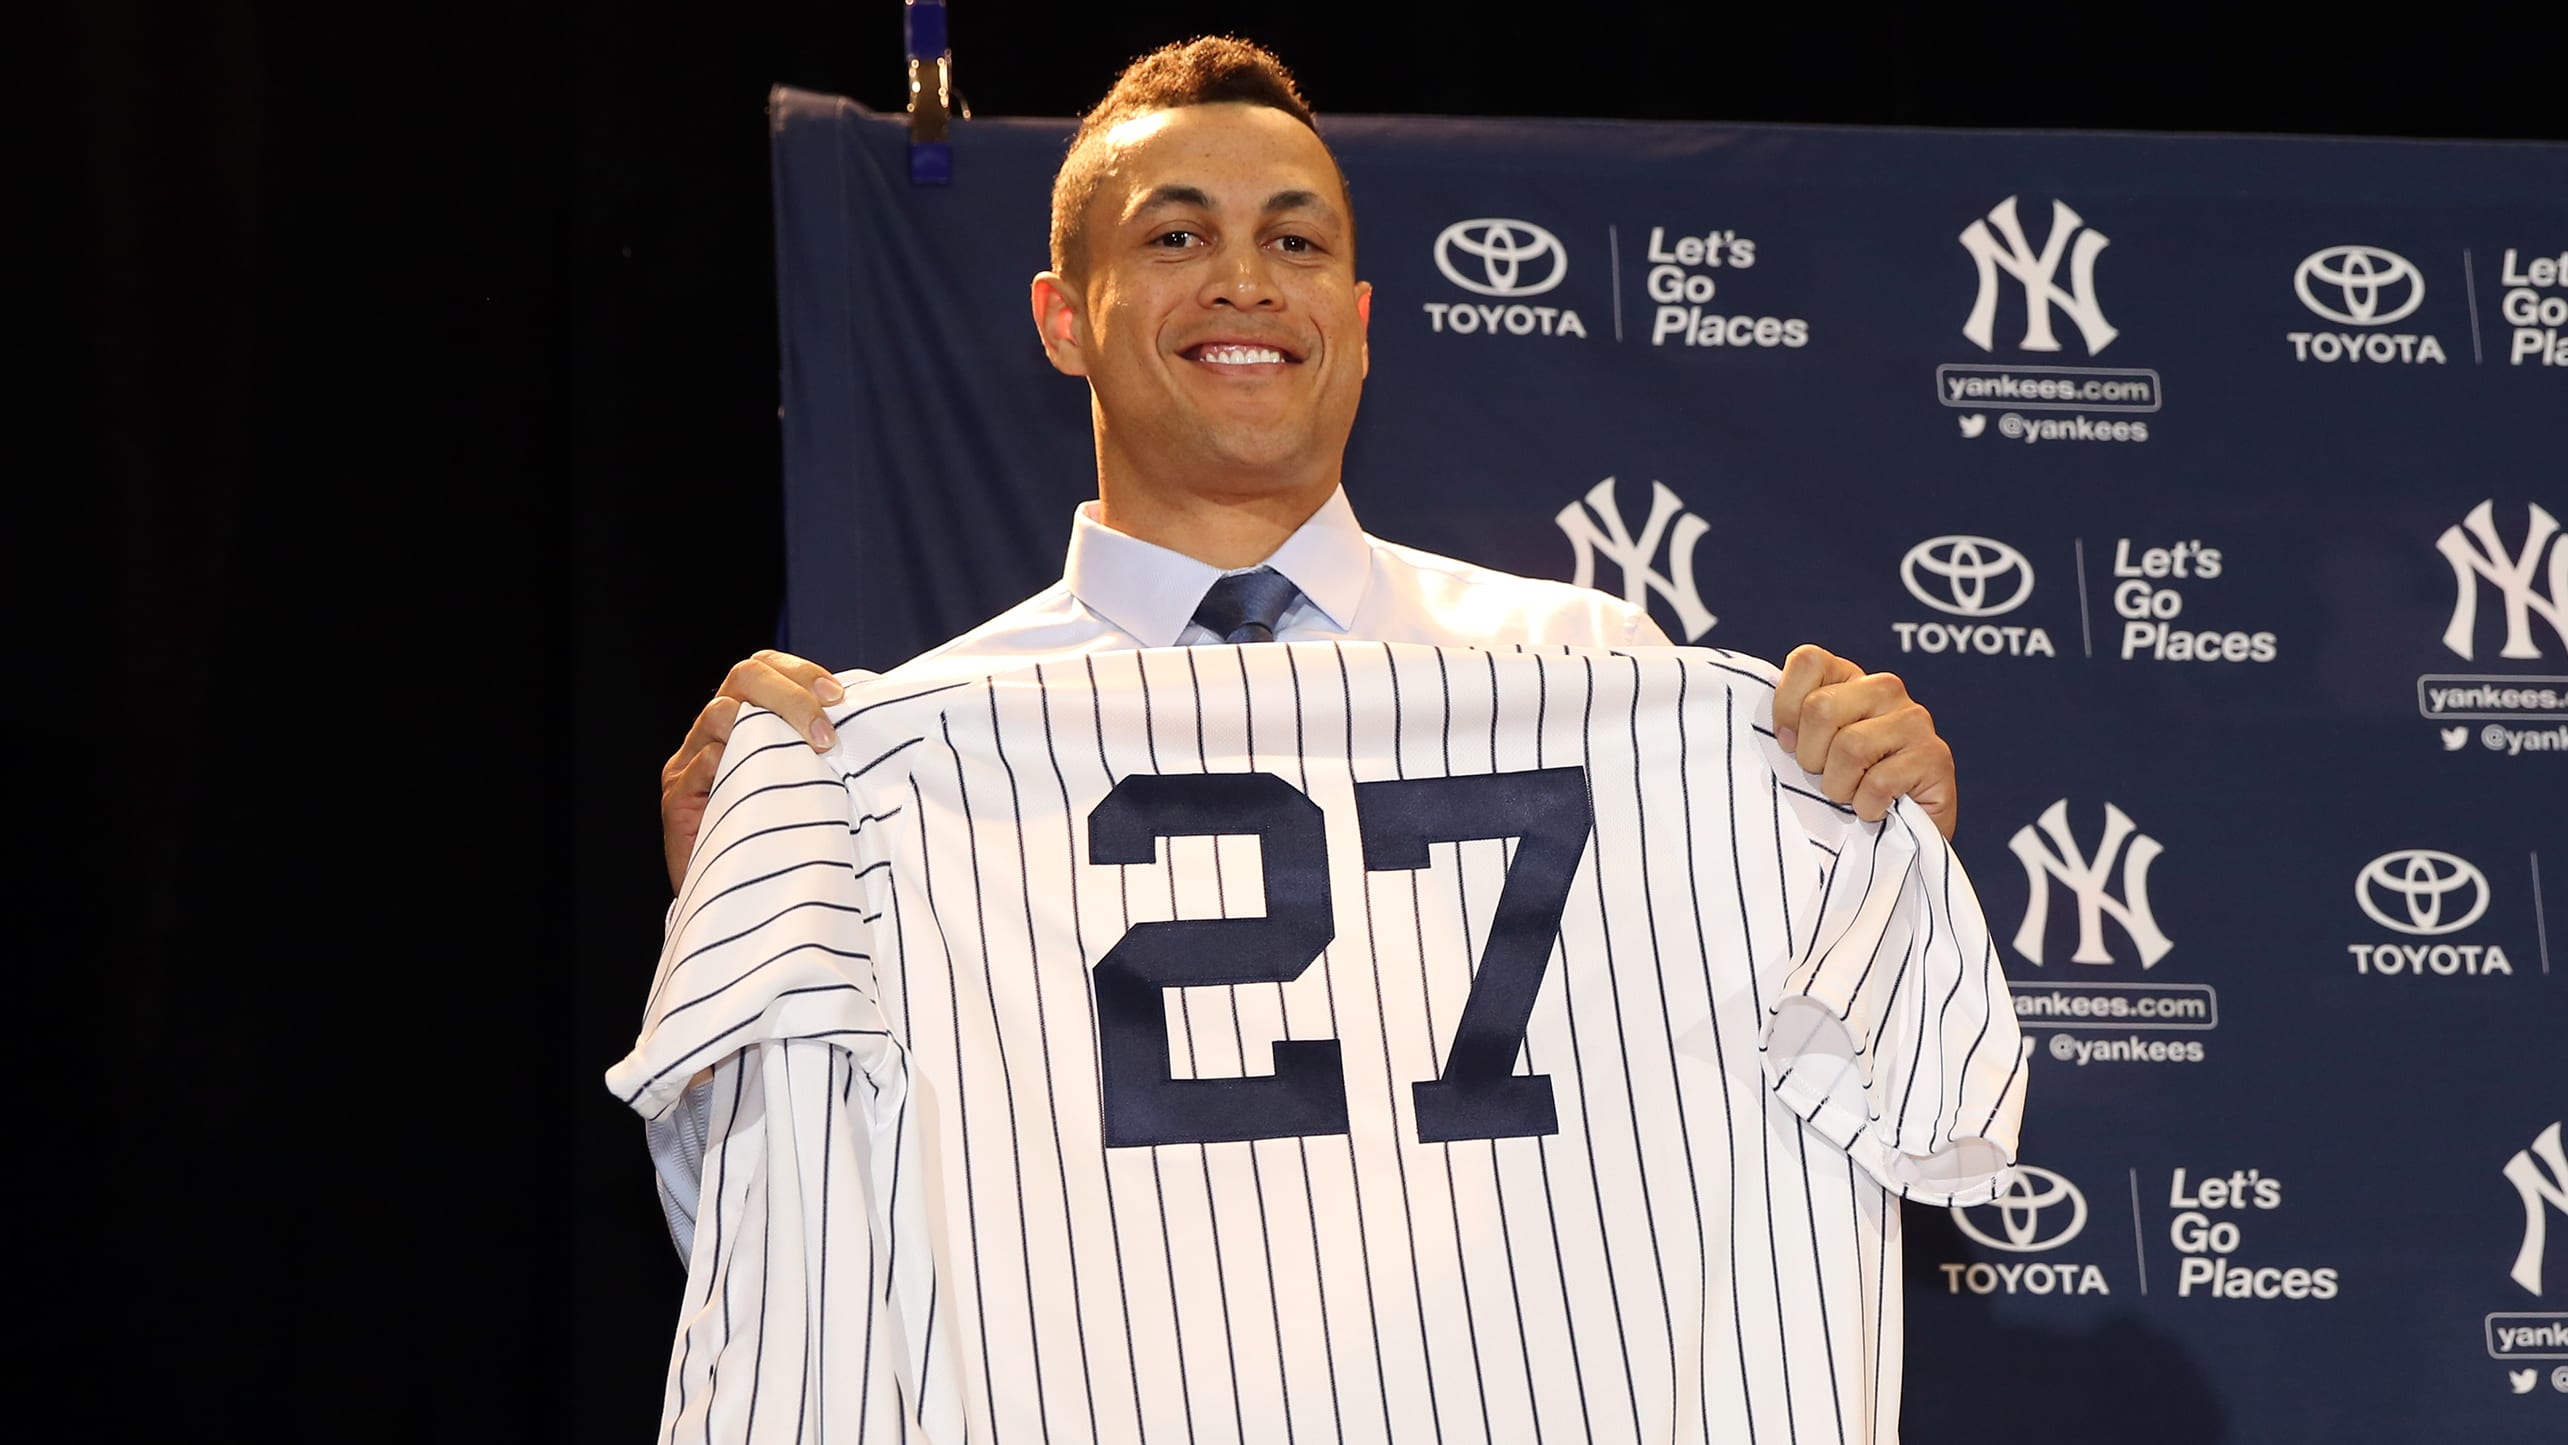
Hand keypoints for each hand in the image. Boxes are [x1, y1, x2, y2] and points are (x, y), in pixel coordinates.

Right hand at [660, 649, 846, 891]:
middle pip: (744, 677)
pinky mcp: (677, 797)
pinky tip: (771, 784)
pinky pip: (706, 763)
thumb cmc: (783, 838)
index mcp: (743, 719)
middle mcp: (712, 732)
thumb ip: (819, 749)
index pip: (763, 667)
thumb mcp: (806, 783)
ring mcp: (689, 763)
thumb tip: (868, 717)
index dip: (800, 671)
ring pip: (721, 712)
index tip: (838, 696)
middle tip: (827, 733)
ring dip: (772, 726)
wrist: (741, 901)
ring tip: (814, 754)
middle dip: (792, 695)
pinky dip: (739, 764)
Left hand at [1771, 644, 1956, 839]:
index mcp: (1849, 678)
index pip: (1808, 660)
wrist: (1900, 833)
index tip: (1788, 742)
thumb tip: (1762, 723)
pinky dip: (1866, 806)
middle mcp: (1885, 689)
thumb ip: (1790, 724)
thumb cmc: (1845, 787)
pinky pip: (1878, 782)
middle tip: (1824, 776)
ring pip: (1850, 747)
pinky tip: (1874, 808)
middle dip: (1810, 756)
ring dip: (1839, 788)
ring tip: (1850, 795)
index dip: (1786, 706)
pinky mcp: (1935, 756)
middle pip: (1821, 708)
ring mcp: (1914, 720)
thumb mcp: (1808, 749)